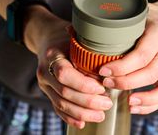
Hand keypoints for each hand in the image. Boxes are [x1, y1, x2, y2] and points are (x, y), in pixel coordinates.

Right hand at [27, 7, 112, 128]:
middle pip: (64, 93)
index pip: (65, 74)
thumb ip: (89, 43)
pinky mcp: (48, 93)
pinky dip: (70, 117)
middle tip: (107, 104)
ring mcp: (45, 84)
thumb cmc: (65, 36)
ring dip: (82, 113)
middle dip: (87, 102)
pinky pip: (57, 108)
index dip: (83, 84)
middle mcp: (45, 72)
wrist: (46, 39)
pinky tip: (82, 123)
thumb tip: (112, 54)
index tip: (101, 88)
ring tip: (100, 115)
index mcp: (52, 55)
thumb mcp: (75, 34)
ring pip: (61, 104)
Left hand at [99, 3, 157, 114]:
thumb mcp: (128, 16)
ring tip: (125, 102)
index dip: (121, 67)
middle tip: (106, 83)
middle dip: (126, 82)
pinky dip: (153, 104)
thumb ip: (104, 25)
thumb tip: (70, 31)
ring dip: (144, 98)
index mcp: (157, 33)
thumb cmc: (143, 19)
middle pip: (150, 72)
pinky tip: (134, 107)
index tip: (102, 71)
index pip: (141, 55)